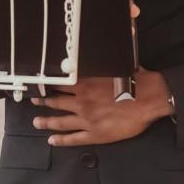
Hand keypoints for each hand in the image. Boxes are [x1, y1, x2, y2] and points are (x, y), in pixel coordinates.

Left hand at [30, 67, 173, 146]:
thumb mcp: (114, 64)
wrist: (149, 99)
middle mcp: (82, 102)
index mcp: (85, 84)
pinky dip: (61, 140)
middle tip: (34, 101)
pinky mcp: (96, 134)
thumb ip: (100, 60)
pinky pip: (74, 139)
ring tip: (37, 121)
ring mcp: (87, 119)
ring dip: (46, 121)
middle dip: (43, 101)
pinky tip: (52, 140)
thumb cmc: (135, 81)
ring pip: (60, 121)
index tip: (38, 84)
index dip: (48, 84)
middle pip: (56, 102)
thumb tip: (97, 44)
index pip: (59, 84)